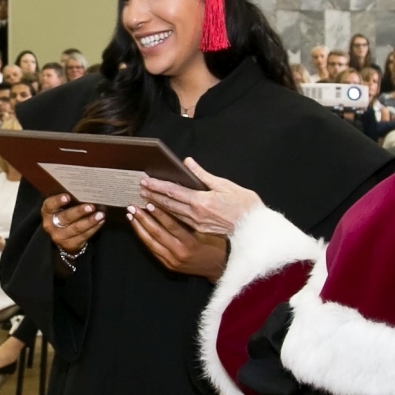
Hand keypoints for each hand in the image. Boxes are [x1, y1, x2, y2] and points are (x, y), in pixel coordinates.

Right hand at [41, 192, 102, 253]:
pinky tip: (101, 221)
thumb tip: (85, 192)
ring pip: (76, 228)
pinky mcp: (70, 244)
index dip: (57, 201)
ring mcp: (60, 236)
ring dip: (90, 221)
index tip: (67, 196)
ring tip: (100, 215)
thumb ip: (68, 201)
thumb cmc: (64, 215)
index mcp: (47, 213)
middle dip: (79, 212)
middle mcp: (51, 225)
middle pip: (65, 218)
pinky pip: (84, 236)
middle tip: (91, 206)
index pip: (49, 206)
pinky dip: (94, 228)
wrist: (63, 237)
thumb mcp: (61, 208)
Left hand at [126, 203, 228, 278]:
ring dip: (139, 228)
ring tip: (131, 216)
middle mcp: (179, 253)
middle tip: (133, 207)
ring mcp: (172, 261)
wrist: (220, 268)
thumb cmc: (217, 246)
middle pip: (156, 233)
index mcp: (190, 243)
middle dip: (143, 219)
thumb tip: (176, 202)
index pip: (171, 225)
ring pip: (150, 243)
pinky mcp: (169, 265)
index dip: (159, 213)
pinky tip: (138, 229)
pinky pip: (153, 250)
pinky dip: (144, 238)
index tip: (149, 202)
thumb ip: (192, 219)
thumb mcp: (207, 231)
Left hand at [143, 161, 262, 234]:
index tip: (145, 181)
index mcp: (201, 201)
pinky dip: (168, 216)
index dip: (157, 186)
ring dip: (157, 207)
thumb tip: (188, 163)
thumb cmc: (244, 205)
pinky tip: (162, 213)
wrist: (254, 228)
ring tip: (145, 200)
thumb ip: (203, 175)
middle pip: (168, 204)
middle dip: (152, 196)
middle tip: (140, 189)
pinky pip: (179, 223)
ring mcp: (196, 225)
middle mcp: (195, 214)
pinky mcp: (199, 231)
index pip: (173, 191)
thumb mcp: (225, 185)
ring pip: (171, 214)